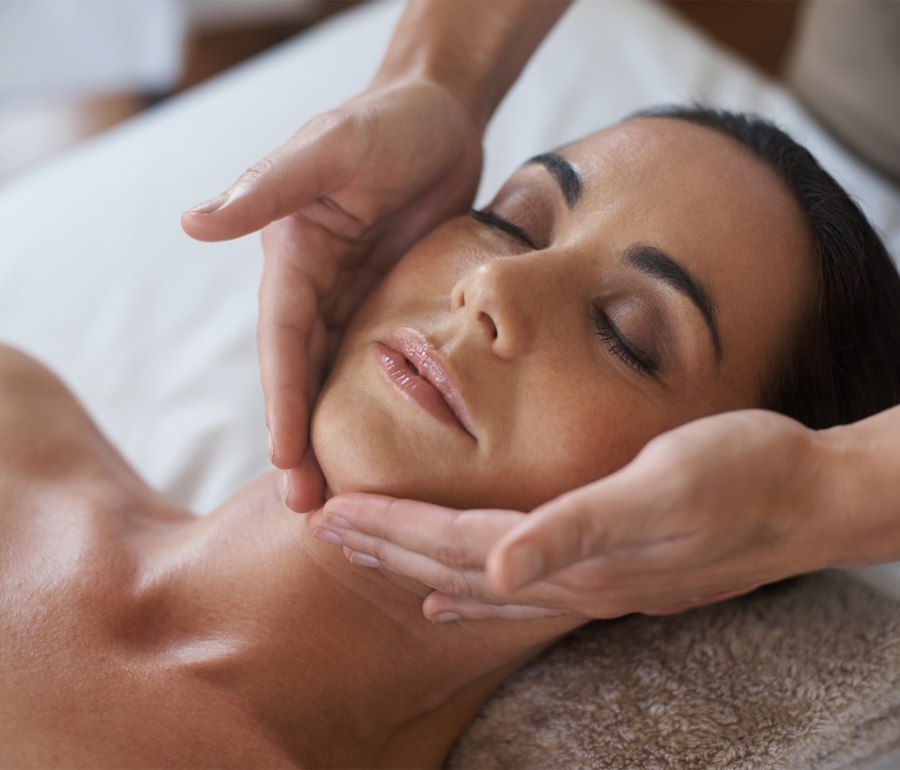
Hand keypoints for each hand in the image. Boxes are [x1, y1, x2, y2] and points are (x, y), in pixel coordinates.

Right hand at [182, 78, 483, 508]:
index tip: (287, 461)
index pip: (282, 342)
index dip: (283, 402)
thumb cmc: (385, 122)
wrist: (439, 115)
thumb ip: (271, 187)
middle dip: (303, 442)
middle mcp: (314, 287)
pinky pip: (379, 363)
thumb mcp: (331, 148)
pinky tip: (386, 449)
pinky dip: (375, 408)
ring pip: (337, 380)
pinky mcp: (390, 304)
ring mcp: (353, 298)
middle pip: (303, 376)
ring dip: (336, 438)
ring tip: (344, 499)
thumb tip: (194, 221)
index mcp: (292, 259)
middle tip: (311, 512)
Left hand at [310, 410, 837, 618]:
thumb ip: (576, 530)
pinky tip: (453, 595)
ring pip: (479, 579)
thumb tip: (494, 572)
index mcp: (572, 555)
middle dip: (386, 550)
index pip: (456, 544)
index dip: (392, 529)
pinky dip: (473, 589)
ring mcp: (592, 581)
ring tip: (369, 559)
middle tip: (324, 534)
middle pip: (455, 567)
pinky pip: (519, 588)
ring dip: (418, 566)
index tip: (332, 515)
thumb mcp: (662, 487)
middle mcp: (573, 579)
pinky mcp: (611, 569)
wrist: (808, 496)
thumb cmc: (741, 476)